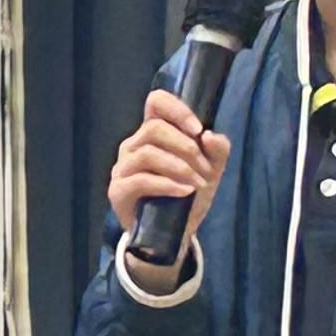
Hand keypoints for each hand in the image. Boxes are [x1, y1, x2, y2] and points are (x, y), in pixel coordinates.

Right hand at [107, 91, 232, 265]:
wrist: (175, 233)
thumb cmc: (188, 195)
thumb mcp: (211, 170)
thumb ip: (217, 150)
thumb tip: (210, 135)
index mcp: (152, 133)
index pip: (156, 102)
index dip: (176, 109)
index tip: (198, 129)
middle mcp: (133, 146)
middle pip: (154, 128)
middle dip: (186, 147)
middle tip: (205, 169)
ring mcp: (122, 168)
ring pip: (147, 153)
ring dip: (179, 167)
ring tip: (197, 183)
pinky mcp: (118, 191)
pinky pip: (140, 180)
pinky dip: (167, 185)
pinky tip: (184, 192)